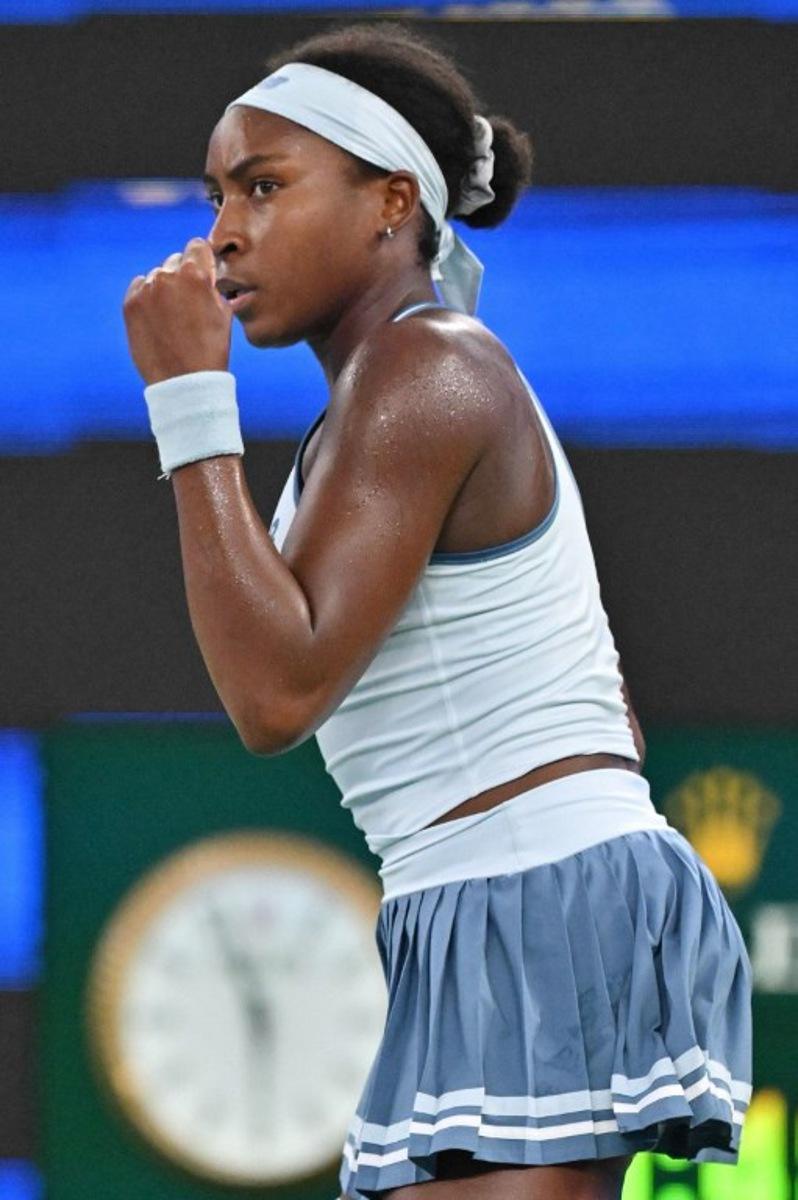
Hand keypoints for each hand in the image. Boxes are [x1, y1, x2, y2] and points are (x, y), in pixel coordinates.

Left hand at [123, 237, 231, 385]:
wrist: (184, 382)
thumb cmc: (210, 350)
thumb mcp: (224, 313)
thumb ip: (212, 286)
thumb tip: (206, 274)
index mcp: (195, 275)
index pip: (197, 246)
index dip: (202, 259)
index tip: (203, 273)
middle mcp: (167, 276)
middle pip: (175, 261)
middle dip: (183, 276)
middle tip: (189, 302)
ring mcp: (146, 290)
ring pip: (157, 276)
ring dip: (165, 289)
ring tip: (173, 316)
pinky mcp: (130, 305)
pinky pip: (139, 288)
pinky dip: (148, 298)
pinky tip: (158, 319)